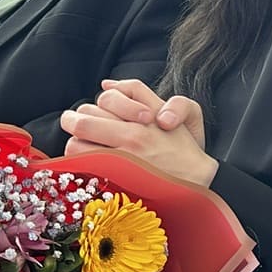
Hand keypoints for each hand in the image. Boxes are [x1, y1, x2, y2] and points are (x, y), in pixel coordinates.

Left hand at [59, 79, 217, 187]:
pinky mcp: (114, 185)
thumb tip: (107, 84)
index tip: (99, 117)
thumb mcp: (180, 110)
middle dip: (76, 123)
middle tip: (81, 129)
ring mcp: (121, 165)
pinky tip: (89, 166)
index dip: (95, 108)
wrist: (196, 186)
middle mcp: (131, 141)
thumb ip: (143, 92)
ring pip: (75, 146)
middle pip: (81, 121)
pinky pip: (81, 169)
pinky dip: (79, 164)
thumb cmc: (184, 149)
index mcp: (143, 122)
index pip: (100, 102)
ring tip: (87, 148)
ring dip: (76, 144)